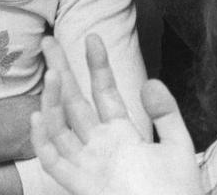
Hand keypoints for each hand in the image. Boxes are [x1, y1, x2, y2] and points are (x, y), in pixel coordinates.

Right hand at [29, 35, 201, 194]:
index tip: (93, 37)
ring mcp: (87, 164)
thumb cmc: (177, 193)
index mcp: (122, 135)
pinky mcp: (80, 185)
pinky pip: (53, 161)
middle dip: (62, 71)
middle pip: (74, 102)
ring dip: (53, 100)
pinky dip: (42, 140)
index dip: (98, 65)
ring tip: (53, 73)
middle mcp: (100, 146)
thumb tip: (150, 82)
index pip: (105, 92)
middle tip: (49, 42)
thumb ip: (166, 115)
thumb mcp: (178, 147)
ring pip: (59, 127)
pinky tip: (37, 115)